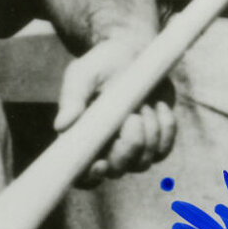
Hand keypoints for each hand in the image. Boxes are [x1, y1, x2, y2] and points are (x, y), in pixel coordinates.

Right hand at [55, 29, 177, 181]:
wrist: (132, 51)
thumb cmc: (102, 63)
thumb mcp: (83, 73)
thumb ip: (72, 97)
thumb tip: (61, 127)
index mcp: (82, 138)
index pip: (81, 174)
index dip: (90, 177)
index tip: (100, 164)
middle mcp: (105, 149)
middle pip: (118, 170)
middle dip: (130, 147)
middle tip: (132, 116)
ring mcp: (131, 148)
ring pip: (143, 162)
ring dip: (148, 132)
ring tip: (142, 103)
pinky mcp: (154, 140)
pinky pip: (163, 149)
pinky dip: (166, 128)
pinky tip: (158, 106)